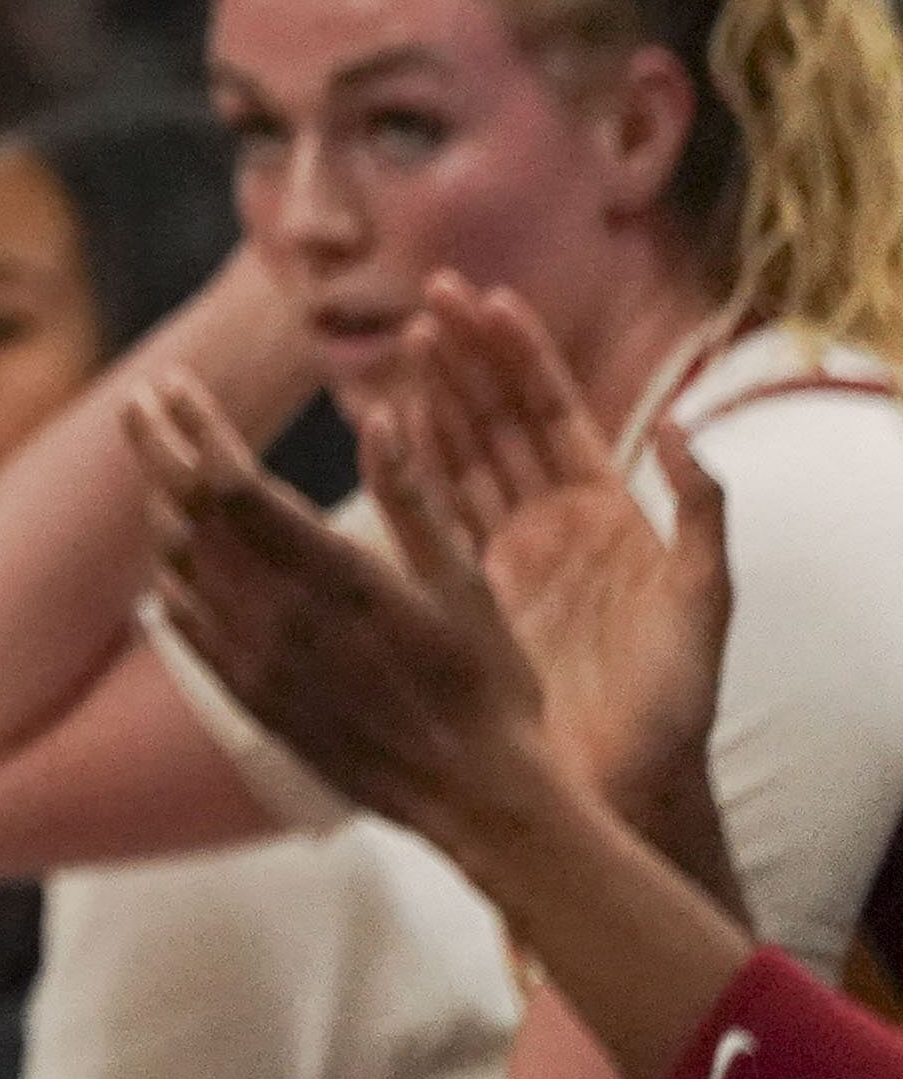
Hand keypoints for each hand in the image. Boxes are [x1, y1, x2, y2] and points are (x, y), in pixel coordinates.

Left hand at [129, 367, 553, 851]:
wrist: (476, 799)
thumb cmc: (489, 686)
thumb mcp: (467, 583)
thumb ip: (415, 498)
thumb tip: (380, 414)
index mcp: (336, 577)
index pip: (234, 485)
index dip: (196, 429)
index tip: (173, 385)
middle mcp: (282, 616)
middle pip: (190, 515)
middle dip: (159, 450)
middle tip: (140, 402)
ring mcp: (259, 661)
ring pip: (181, 566)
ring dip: (161, 509)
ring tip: (158, 468)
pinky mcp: (254, 700)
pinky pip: (188, 628)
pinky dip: (170, 581)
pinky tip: (168, 562)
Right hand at [379, 276, 731, 833]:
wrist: (624, 783)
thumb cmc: (674, 702)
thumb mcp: (703, 602)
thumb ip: (701, 514)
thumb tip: (676, 428)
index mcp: (607, 514)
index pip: (555, 413)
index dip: (521, 356)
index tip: (486, 299)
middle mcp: (550, 523)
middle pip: (500, 420)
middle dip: (467, 357)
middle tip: (428, 294)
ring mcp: (504, 554)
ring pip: (460, 456)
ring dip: (431, 396)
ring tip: (400, 339)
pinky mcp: (465, 593)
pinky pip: (428, 515)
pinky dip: (402, 466)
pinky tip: (374, 423)